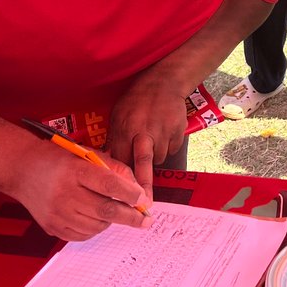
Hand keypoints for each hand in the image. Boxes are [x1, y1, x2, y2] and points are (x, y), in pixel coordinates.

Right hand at [11, 142, 149, 241]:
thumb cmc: (60, 159)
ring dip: (112, 221)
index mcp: (74, 169)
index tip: (143, 199)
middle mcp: (63, 193)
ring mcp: (56, 213)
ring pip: (96, 225)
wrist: (22, 169)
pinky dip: (96, 228)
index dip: (129, 193)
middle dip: (131, 217)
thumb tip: (139, 192)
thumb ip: (115, 169)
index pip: (107, 184)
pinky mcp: (51, 226)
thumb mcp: (88, 154)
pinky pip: (82, 235)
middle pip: (105, 210)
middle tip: (147, 220)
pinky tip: (95, 217)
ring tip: (113, 210)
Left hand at [107, 79, 188, 195]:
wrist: (164, 81)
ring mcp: (162, 132)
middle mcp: (143, 132)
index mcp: (125, 128)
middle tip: (144, 205)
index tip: (119, 195)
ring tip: (151, 139)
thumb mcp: (118, 115)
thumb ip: (115, 139)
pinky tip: (163, 132)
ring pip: (157, 159)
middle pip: (143, 165)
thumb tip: (109, 165)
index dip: (120, 178)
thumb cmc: (136, 100)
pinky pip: (170, 150)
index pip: (121, 160)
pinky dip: (166, 146)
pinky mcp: (177, 133)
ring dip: (153, 156)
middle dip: (143, 186)